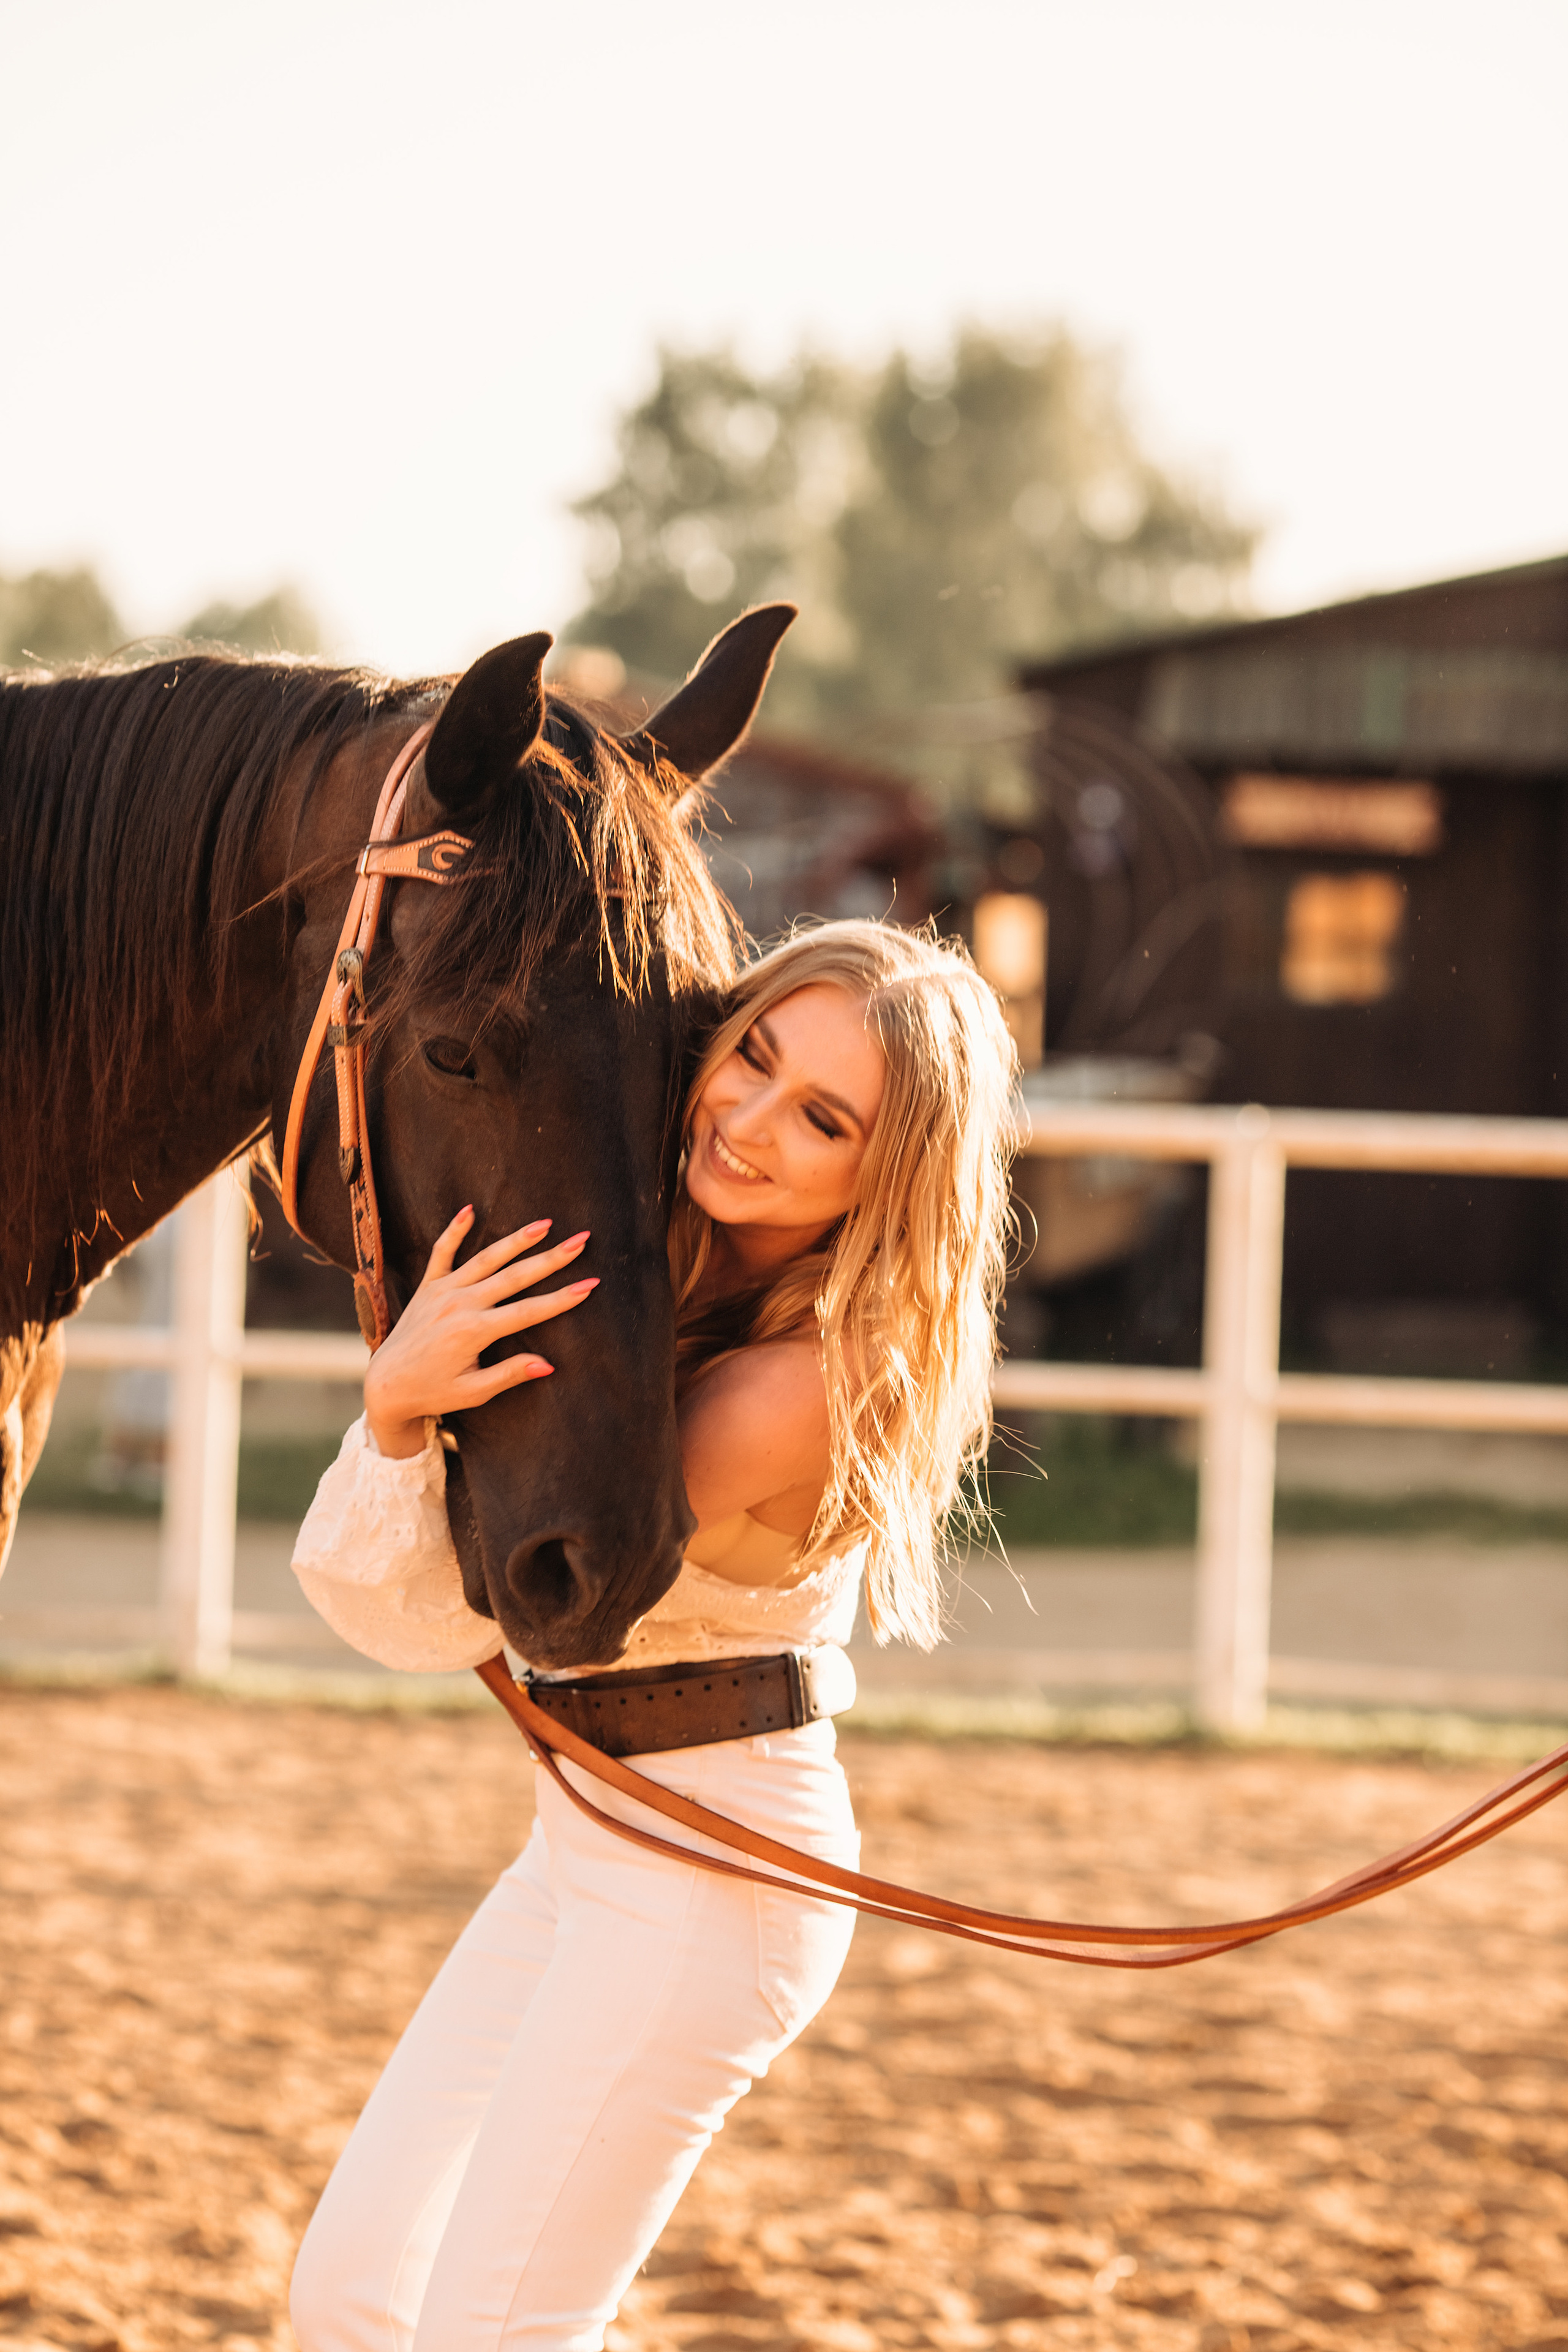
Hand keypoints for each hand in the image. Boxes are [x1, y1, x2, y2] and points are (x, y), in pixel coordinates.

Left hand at [363, 1207, 596, 1457]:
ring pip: (486, 1259)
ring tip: (544, 1224)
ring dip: (516, 1240)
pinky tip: (470, 1209)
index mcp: (474, 1332)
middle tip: (580, 1241)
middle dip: (551, 1259)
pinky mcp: (427, 1287)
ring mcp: (442, 1291)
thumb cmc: (431, 1392)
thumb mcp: (473, 1392)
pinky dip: (454, 1230)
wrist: (384, 1386)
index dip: (562, 1299)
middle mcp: (460, 1305)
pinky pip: (441, 1253)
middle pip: (514, 1277)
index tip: (589, 1284)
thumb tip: (548, 1365)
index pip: (529, 1311)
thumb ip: (509, 1374)